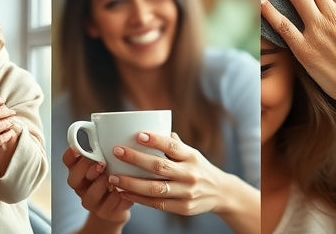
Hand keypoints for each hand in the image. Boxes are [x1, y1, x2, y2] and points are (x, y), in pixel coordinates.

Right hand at [62, 147, 132, 224]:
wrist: (120, 205)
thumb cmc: (116, 175)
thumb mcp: (113, 159)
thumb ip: (110, 147)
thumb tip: (120, 125)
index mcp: (81, 170)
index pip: (68, 161)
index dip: (70, 155)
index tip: (77, 149)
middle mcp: (82, 186)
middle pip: (73, 179)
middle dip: (85, 170)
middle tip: (101, 163)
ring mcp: (91, 201)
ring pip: (89, 196)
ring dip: (101, 185)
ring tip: (113, 178)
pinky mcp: (104, 213)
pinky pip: (108, 207)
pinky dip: (116, 198)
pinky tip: (124, 191)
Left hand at [109, 131, 227, 215]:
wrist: (221, 193)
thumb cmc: (200, 168)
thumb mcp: (192, 154)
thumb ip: (174, 145)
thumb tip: (154, 128)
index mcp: (192, 156)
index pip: (172, 146)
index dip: (155, 140)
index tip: (138, 134)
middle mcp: (190, 174)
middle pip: (159, 167)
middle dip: (135, 159)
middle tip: (116, 152)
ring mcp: (186, 192)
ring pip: (154, 188)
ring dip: (131, 183)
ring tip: (113, 177)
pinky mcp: (182, 208)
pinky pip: (156, 203)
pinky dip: (138, 198)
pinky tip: (124, 192)